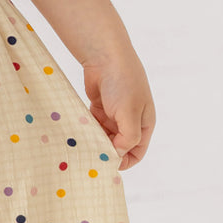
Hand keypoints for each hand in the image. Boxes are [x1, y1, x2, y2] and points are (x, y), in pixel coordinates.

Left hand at [82, 51, 155, 170]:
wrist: (105, 56)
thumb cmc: (123, 84)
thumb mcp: (129, 114)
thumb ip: (127, 138)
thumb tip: (118, 154)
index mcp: (144, 124)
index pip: (137, 152)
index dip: (124, 162)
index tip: (107, 166)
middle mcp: (130, 120)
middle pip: (119, 146)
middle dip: (107, 151)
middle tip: (90, 156)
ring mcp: (114, 114)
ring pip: (104, 137)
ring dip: (95, 141)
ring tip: (82, 145)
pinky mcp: (99, 108)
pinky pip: (94, 126)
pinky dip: (88, 130)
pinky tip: (78, 134)